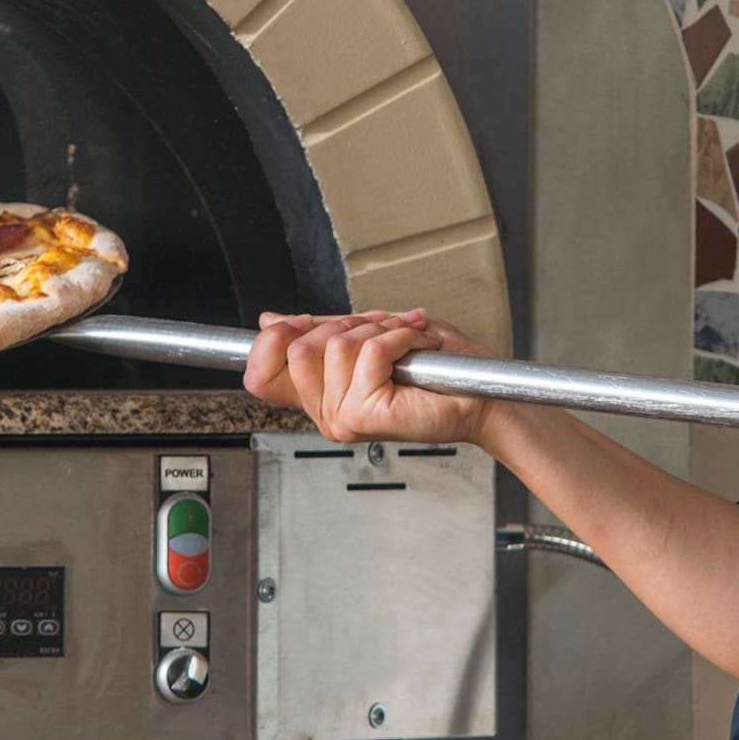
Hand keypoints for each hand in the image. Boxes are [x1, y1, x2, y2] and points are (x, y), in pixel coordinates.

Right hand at [244, 310, 492, 446]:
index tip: (293, 323)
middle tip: (382, 329)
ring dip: (382, 329)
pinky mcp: (366, 414)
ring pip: (337, 345)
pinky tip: (417, 346)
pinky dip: (401, 336)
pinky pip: (370, 352)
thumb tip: (271, 321)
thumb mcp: (367, 335)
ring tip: (407, 341)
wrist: (477, 392)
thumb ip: (320, 330)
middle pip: (298, 348)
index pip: (261, 376)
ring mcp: (343, 418)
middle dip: (347, 323)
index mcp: (321, 397)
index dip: (270, 341)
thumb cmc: (436, 369)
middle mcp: (327, 413)